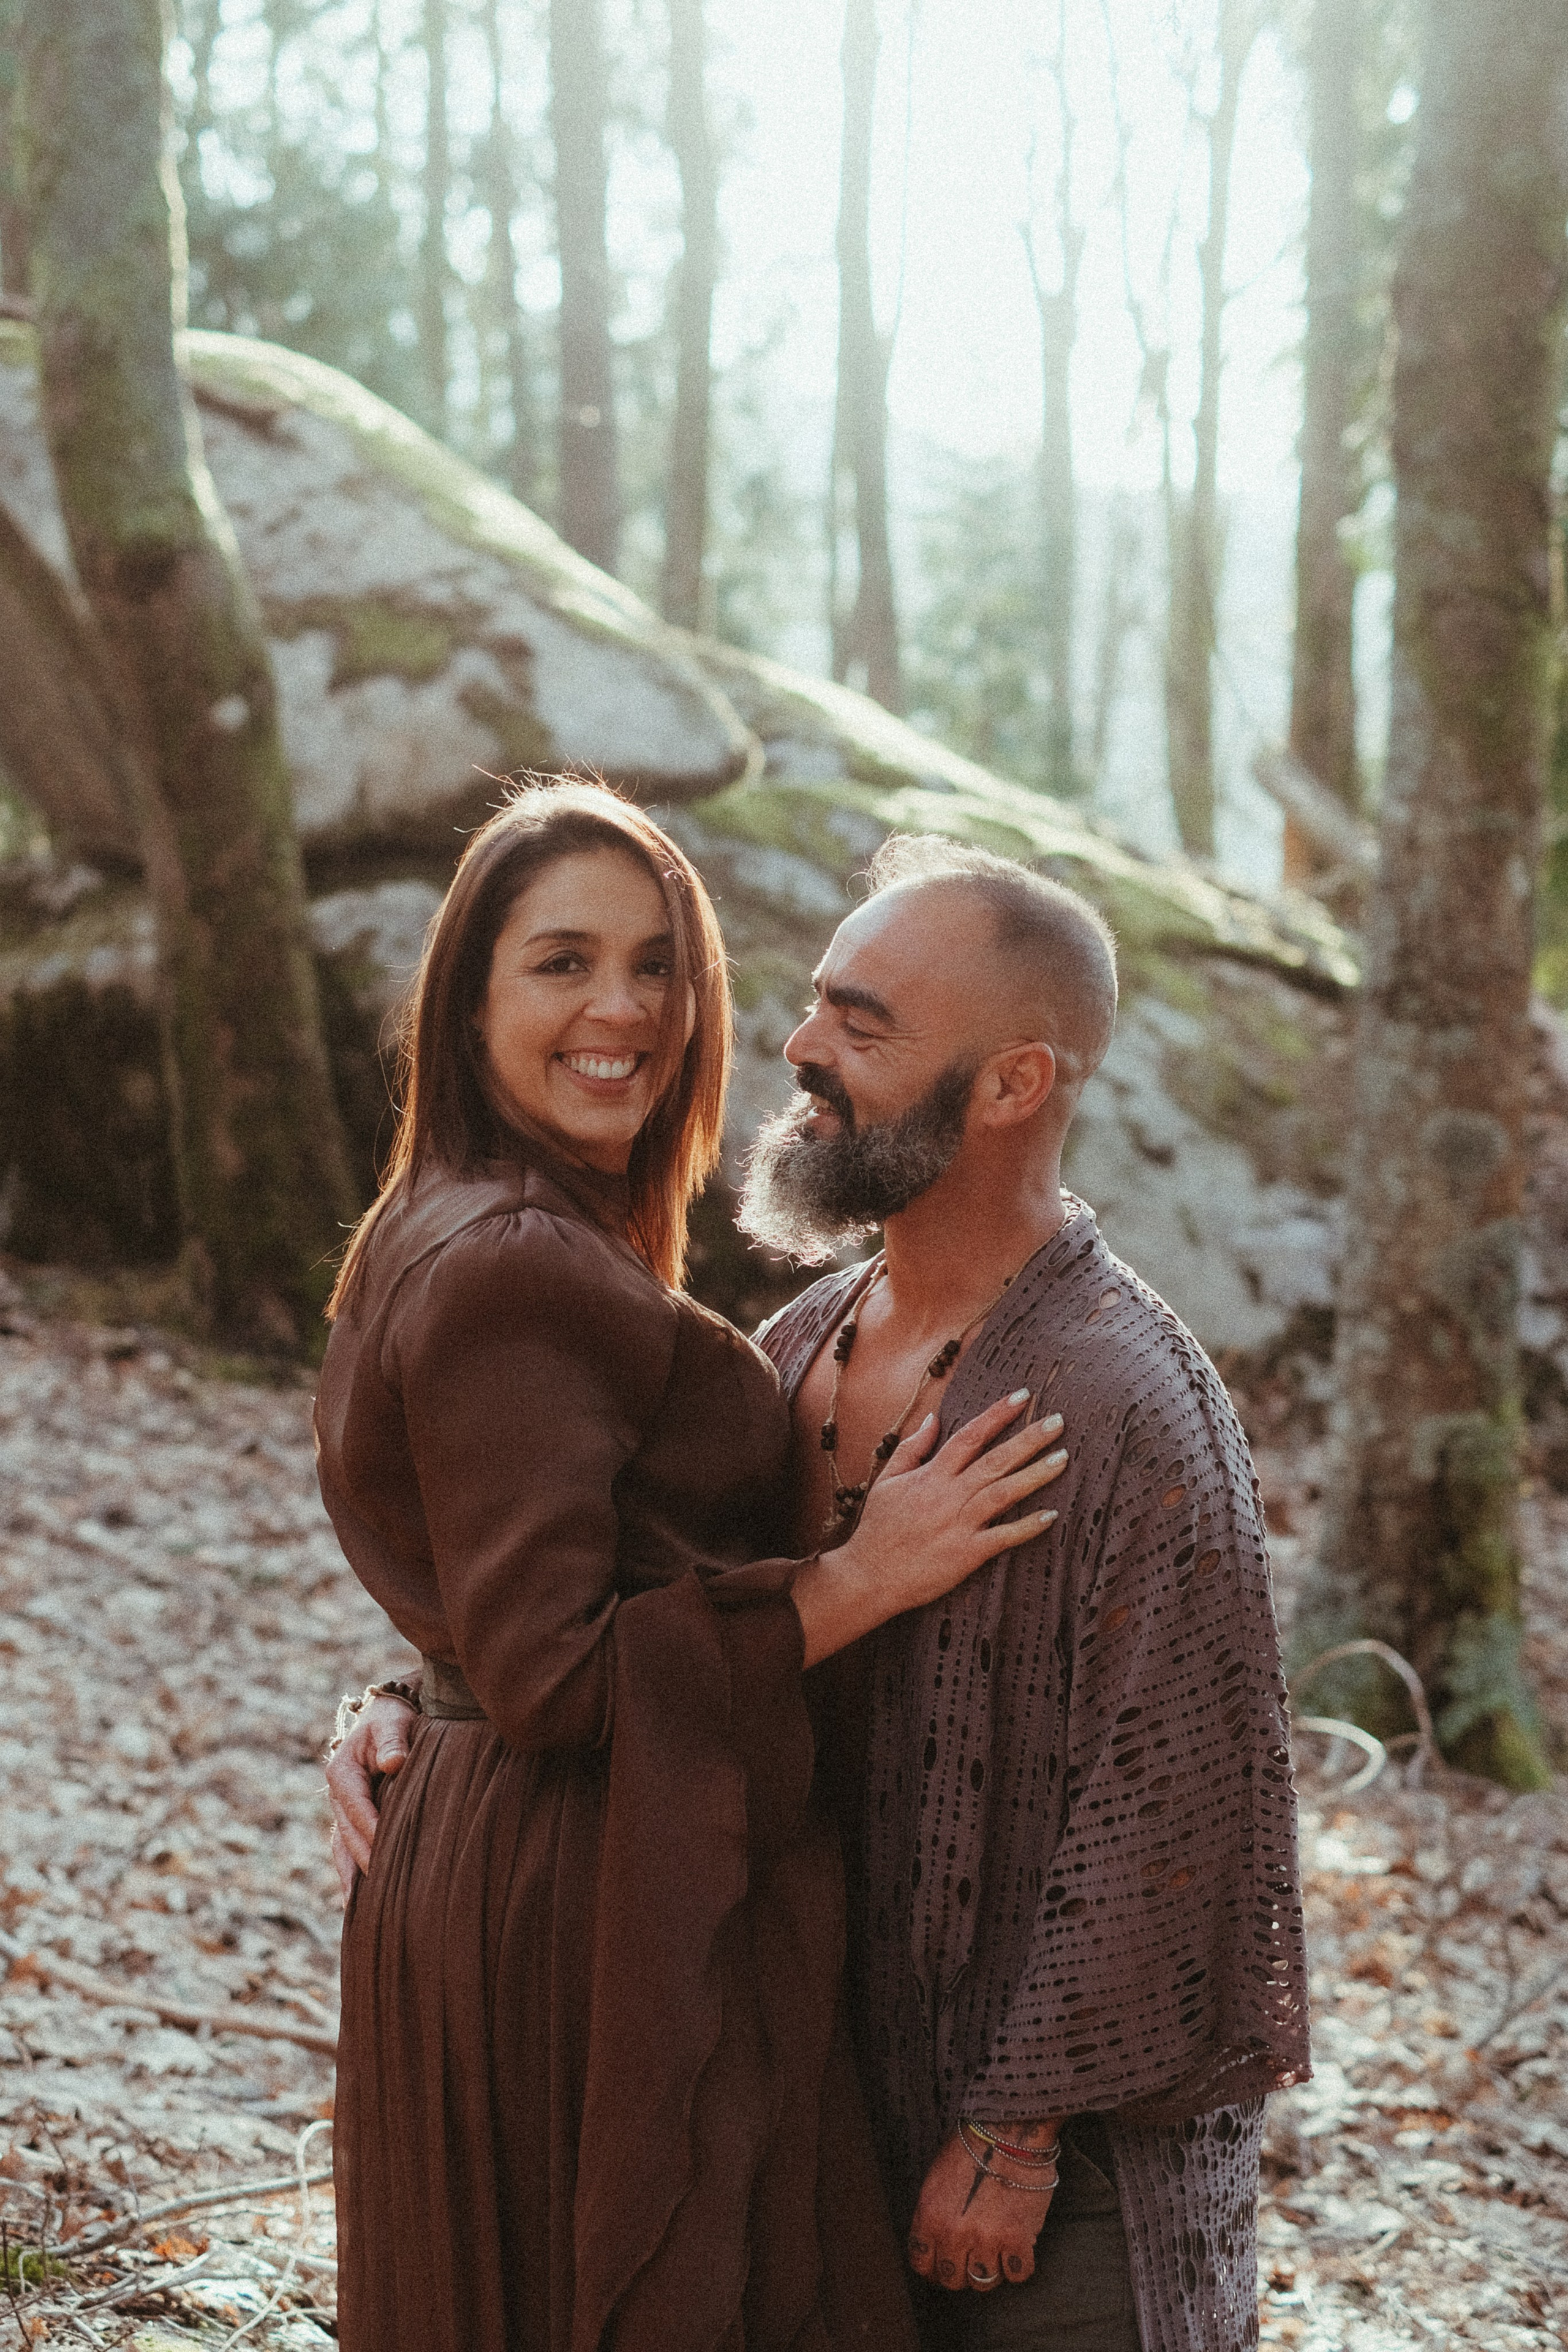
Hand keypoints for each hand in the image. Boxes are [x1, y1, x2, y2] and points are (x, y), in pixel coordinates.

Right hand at [326, 1694, 416, 1897]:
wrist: (389, 1718)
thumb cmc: (393, 1720)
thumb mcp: (392, 1722)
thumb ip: (393, 1741)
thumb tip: (395, 1763)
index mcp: (342, 1772)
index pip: (356, 1807)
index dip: (370, 1829)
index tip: (386, 1852)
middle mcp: (337, 1795)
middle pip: (348, 1834)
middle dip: (364, 1860)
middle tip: (385, 1889)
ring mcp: (342, 1811)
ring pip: (343, 1848)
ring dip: (353, 1876)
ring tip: (362, 1909)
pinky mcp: (352, 1821)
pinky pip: (347, 1851)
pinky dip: (351, 1875)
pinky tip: (357, 1904)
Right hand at [794, 1393, 1067, 1667]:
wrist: (869, 1576)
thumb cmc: (878, 1528)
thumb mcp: (887, 1480)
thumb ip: (912, 1447)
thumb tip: (933, 1417)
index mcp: (931, 1475)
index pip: (969, 1436)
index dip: (997, 1414)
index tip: (1023, 1396)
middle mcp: (948, 1495)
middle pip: (995, 1460)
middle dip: (1029, 1438)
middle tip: (1058, 1421)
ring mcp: (959, 1524)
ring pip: (1003, 1493)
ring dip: (1035, 1475)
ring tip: (1063, 1458)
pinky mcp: (967, 1554)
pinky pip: (1003, 1537)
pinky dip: (1027, 1527)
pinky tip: (1051, 1515)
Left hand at [906, 2126, 1055, 2293]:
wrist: (1008, 2131)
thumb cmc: (972, 2147)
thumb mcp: (937, 2179)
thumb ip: (934, 2215)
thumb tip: (938, 2242)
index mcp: (929, 2217)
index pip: (922, 2264)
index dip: (934, 2268)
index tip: (944, 2264)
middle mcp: (953, 2234)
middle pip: (953, 2279)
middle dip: (962, 2271)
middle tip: (973, 2258)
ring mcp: (986, 2240)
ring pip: (984, 2282)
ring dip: (991, 2269)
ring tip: (997, 2251)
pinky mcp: (1016, 2239)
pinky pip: (1017, 2274)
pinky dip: (1019, 2265)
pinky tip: (1018, 2248)